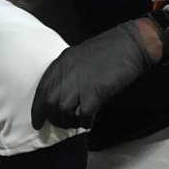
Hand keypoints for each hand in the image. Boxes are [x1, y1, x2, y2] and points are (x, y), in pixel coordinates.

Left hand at [30, 21, 158, 128]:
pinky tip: (89, 121)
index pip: (42, 90)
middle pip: (49, 104)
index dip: (37, 110)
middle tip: (62, 124)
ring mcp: (80, 83)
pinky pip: (83, 115)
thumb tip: (62, 94)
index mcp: (61, 63)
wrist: (130, 44)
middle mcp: (66, 73)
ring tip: (77, 122)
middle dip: (53, 118)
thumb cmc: (109, 49)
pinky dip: (85, 122)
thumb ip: (68, 73)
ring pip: (62, 112)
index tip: (38, 122)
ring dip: (68, 122)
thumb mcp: (79, 56)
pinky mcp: (95, 93)